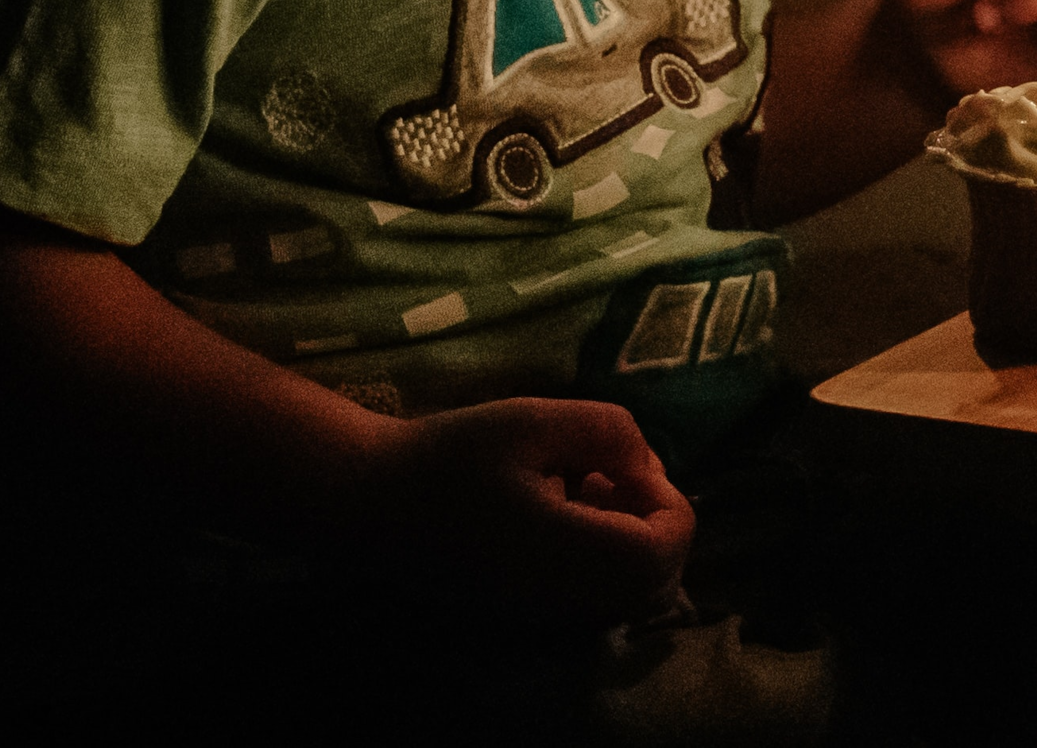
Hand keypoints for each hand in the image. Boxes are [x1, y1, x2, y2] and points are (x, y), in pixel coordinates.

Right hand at [339, 397, 692, 621]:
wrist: (369, 504)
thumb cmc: (450, 455)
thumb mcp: (535, 419)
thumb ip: (609, 431)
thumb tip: (647, 465)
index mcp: (562, 553)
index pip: (660, 553)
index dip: (667, 502)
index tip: (624, 462)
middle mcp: (559, 599)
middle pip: (654, 584)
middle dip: (655, 524)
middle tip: (611, 474)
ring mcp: (542, 617)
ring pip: (627, 598)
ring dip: (630, 541)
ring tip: (584, 487)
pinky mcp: (526, 617)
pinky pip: (592, 602)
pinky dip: (601, 560)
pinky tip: (561, 512)